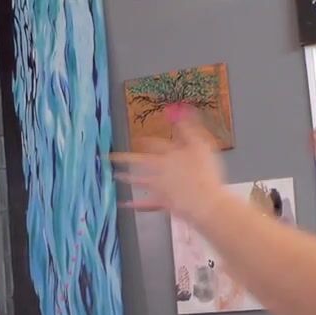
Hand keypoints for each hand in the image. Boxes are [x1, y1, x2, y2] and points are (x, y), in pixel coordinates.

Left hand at [112, 105, 226, 222]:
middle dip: (124, 158)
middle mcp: (159, 169)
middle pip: (139, 161)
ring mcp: (158, 187)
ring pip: (139, 181)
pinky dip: (134, 204)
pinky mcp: (160, 203)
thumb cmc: (205, 172)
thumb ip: (189, 127)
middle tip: (110, 157)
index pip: (154, 144)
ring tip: (115, 176)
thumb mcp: (201, 145)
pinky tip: (124, 204)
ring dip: (127, 178)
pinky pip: (144, 204)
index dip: (145, 141)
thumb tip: (181, 109)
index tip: (138, 140)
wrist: (204, 202)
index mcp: (168, 154)